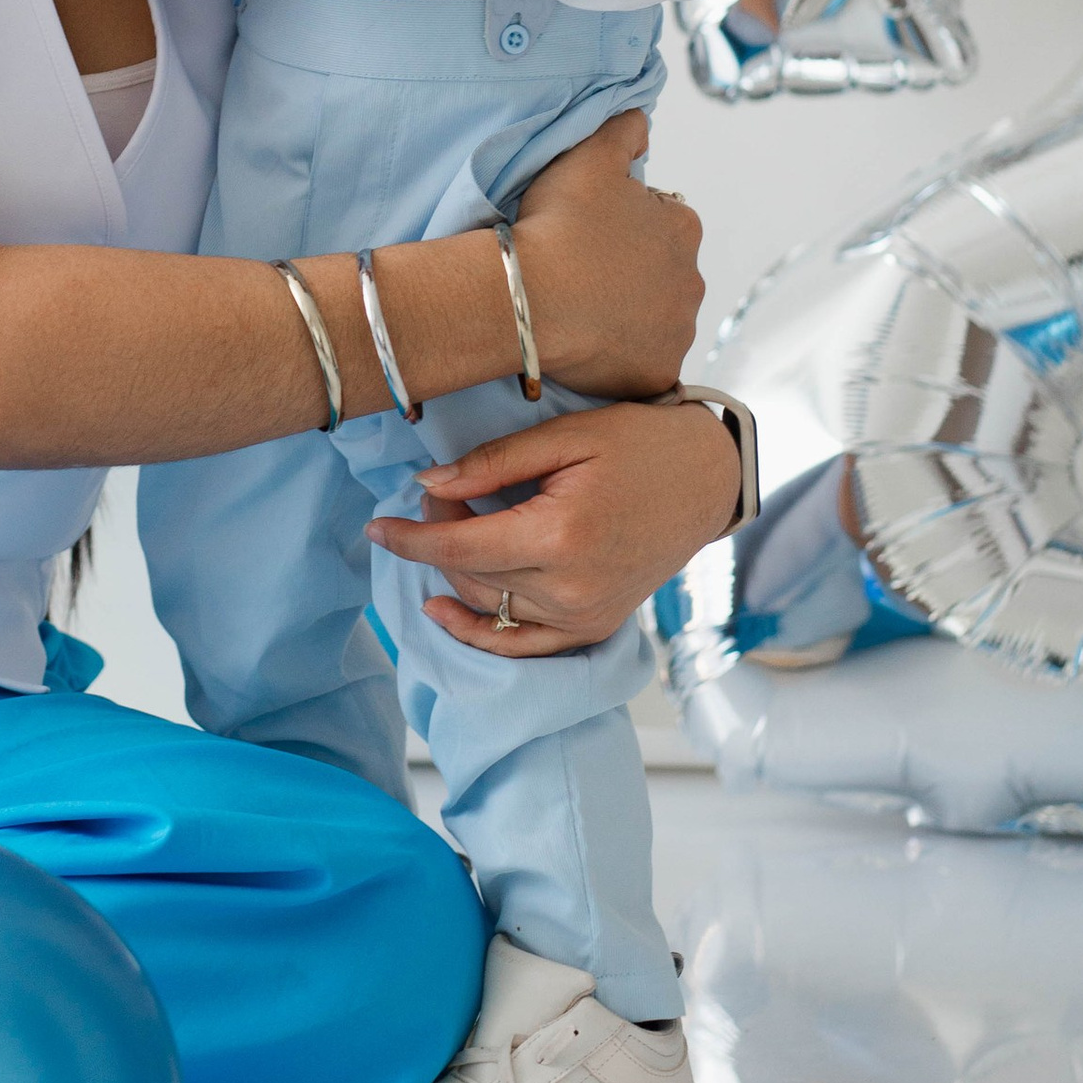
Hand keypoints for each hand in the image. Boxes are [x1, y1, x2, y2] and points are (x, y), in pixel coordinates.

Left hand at [369, 394, 743, 658]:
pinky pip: (522, 646)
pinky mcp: (594, 628)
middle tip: (440, 495)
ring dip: (455, 572)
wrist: (706, 480)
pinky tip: (444, 609)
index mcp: (560, 536)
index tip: (376, 526)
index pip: (460, 548)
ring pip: (488, 606)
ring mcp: (584, 616)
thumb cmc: (639, 445)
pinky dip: (479, 634)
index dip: (409, 539)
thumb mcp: (565, 437)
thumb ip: (493, 464)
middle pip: (470, 574)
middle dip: (438, 537)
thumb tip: (428, 486)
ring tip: (456, 525)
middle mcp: (570, 588)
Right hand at [506, 111, 701, 396]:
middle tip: (583, 273)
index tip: (590, 232)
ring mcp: (677, 332)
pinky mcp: (657, 373)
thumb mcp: (588, 155)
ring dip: (629, 315)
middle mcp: (692, 281)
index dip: (625, 225)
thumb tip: (642, 121)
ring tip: (582, 310)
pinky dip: (624, 357)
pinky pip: (644, 364)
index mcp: (683, 228)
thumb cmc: (559, 225)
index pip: (663, 221)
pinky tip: (591, 346)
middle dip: (633, 273)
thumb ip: (623, 129)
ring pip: (656, 320)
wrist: (532, 297)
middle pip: (663, 274)